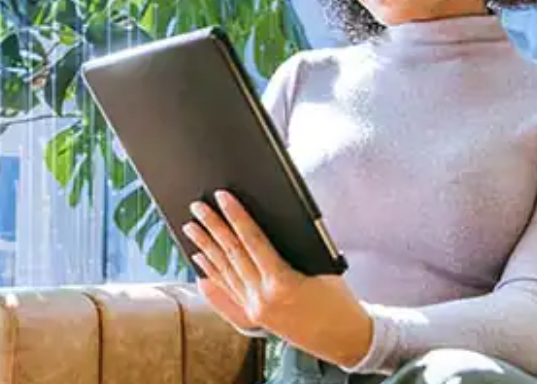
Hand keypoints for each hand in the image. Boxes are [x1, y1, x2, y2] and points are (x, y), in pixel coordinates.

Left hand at [182, 190, 373, 366]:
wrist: (345, 339)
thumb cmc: (338, 301)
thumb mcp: (321, 268)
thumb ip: (291, 248)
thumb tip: (264, 223)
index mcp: (281, 282)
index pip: (251, 240)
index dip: (235, 215)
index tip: (221, 197)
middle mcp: (262, 297)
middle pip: (231, 253)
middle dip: (212, 226)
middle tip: (197, 206)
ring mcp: (255, 307)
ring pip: (225, 271)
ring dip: (206, 246)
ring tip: (191, 228)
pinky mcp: (253, 315)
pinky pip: (227, 290)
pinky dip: (212, 273)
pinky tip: (200, 261)